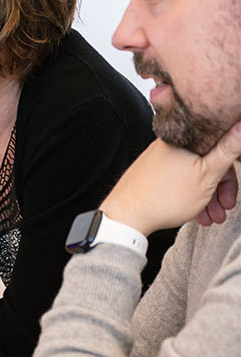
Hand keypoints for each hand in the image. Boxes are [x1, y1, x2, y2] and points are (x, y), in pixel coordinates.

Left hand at [101, 124, 240, 234]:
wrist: (126, 215)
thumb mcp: (207, 174)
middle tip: (223, 209)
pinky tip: (195, 213)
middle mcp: (170, 145)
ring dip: (206, 198)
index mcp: (185, 140)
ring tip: (210, 217)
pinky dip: (189, 196)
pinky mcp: (150, 172)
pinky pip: (176, 180)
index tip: (231, 194)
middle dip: (218, 191)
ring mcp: (158, 159)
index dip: (229, 176)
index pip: (219, 150)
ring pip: (192, 175)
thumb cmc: (164, 198)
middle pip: (206, 164)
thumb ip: (228, 149)